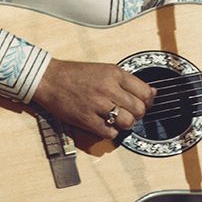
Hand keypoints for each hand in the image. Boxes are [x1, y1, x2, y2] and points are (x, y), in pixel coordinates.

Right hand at [32, 58, 155, 138]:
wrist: (50, 79)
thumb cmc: (76, 74)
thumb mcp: (105, 69)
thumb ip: (127, 81)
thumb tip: (151, 93)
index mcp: (115, 74)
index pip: (145, 92)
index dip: (148, 101)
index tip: (143, 103)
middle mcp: (108, 88)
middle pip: (139, 109)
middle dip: (137, 114)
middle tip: (129, 113)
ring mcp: (97, 105)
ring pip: (128, 122)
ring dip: (125, 124)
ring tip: (117, 119)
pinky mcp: (87, 120)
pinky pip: (110, 133)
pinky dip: (111, 132)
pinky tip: (106, 124)